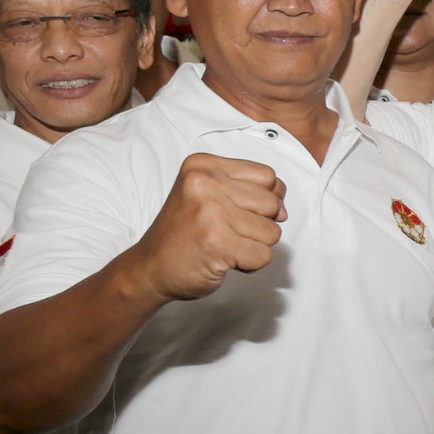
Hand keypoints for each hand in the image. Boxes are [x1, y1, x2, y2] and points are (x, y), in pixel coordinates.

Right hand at [134, 153, 286, 301]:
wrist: (150, 267)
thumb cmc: (184, 232)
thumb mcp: (210, 196)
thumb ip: (250, 192)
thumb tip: (283, 211)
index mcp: (203, 166)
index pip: (268, 176)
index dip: (265, 198)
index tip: (238, 211)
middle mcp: (204, 184)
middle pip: (273, 203)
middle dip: (259, 223)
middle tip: (227, 231)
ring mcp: (210, 213)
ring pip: (272, 231)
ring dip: (254, 245)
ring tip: (224, 244)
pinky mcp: (217, 243)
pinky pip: (264, 255)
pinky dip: (250, 264)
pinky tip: (224, 259)